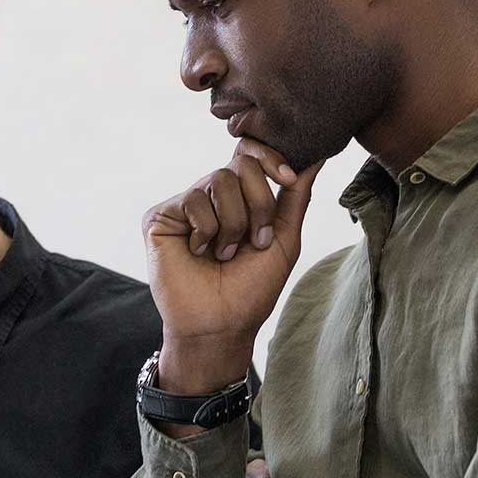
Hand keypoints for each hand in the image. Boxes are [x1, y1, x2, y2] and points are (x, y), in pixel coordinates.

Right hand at [143, 141, 321, 392]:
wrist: (220, 324)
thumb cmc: (251, 289)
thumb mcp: (283, 238)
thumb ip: (296, 196)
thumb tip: (317, 156)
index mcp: (239, 198)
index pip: (251, 153)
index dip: (271, 156)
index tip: (288, 180)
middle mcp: (211, 196)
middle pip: (241, 165)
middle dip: (258, 204)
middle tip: (254, 242)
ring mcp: (185, 205)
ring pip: (219, 180)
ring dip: (233, 223)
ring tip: (224, 254)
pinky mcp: (161, 217)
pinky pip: (193, 200)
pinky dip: (206, 231)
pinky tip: (198, 253)